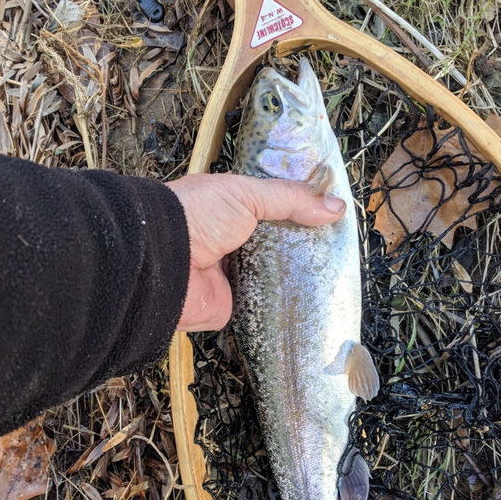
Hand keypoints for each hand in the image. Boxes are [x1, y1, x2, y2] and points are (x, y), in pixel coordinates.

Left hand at [167, 173, 345, 331]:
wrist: (162, 261)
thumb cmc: (197, 215)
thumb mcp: (246, 194)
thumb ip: (290, 198)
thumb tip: (336, 207)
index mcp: (229, 210)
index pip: (270, 209)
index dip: (298, 210)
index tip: (331, 213)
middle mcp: (231, 242)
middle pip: (275, 244)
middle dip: (301, 244)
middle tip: (338, 245)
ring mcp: (231, 275)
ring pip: (272, 276)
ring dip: (294, 275)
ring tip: (333, 271)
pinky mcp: (232, 305)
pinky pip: (264, 305)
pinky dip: (283, 303)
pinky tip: (312, 297)